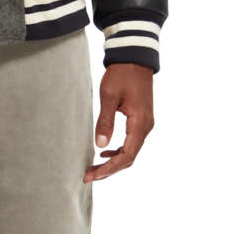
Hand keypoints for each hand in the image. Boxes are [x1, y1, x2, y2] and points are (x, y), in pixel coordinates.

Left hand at [84, 63, 154, 182]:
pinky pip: (131, 142)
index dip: (108, 169)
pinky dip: (118, 151)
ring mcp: (144, 124)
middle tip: (89, 176)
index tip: (91, 176)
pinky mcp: (140, 120)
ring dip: (113, 162)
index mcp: (139, 123)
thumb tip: (100, 145)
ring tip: (94, 167)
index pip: (126, 156)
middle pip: (129, 158)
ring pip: (130, 151)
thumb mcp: (109, 96)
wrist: (135, 57)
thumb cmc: (122, 74)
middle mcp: (145, 126)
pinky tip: (104, 152)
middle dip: (109, 169)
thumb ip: (105, 121)